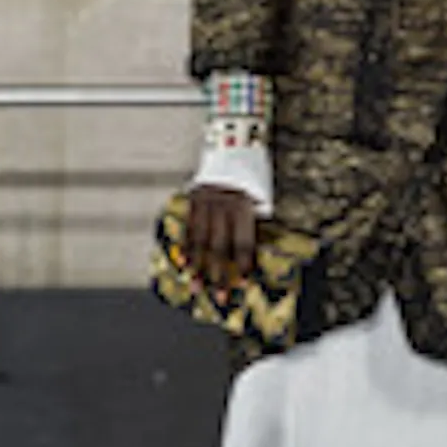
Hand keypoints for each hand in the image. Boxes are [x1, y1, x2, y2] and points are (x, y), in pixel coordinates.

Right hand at [187, 184, 257, 302]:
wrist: (231, 149)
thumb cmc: (252, 178)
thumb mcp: (261, 196)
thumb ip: (255, 222)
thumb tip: (252, 255)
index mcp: (243, 205)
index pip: (242, 241)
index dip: (242, 263)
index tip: (242, 283)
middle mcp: (222, 206)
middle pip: (219, 247)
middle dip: (220, 274)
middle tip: (221, 297)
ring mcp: (205, 204)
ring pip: (200, 242)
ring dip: (199, 268)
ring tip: (197, 288)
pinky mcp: (193, 202)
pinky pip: (189, 230)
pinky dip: (187, 249)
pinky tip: (185, 266)